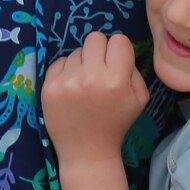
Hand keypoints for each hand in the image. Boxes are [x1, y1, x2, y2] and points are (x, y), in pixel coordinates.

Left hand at [40, 32, 148, 162]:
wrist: (87, 152)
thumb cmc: (115, 124)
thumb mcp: (139, 99)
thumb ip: (134, 70)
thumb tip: (119, 50)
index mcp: (117, 80)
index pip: (118, 40)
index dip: (118, 50)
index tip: (114, 63)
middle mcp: (91, 77)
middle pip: (95, 38)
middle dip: (99, 51)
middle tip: (98, 69)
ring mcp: (68, 81)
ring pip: (76, 51)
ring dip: (82, 63)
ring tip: (84, 85)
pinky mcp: (49, 87)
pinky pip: (59, 62)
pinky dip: (66, 72)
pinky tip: (70, 90)